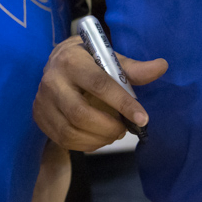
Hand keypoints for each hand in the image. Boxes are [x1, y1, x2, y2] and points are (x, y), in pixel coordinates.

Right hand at [32, 36, 166, 151]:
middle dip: (108, 127)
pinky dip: (86, 144)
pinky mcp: (39, 117)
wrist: (55, 63)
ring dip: (99, 139)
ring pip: (70, 131)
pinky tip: (98, 137)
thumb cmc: (88, 60)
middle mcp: (52, 80)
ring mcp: (42, 101)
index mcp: (72, 60)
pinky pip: (64, 140)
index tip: (143, 118)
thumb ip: (133, 68)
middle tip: (125, 128)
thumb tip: (161, 67)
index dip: (123, 103)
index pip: (99, 84)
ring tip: (113, 132)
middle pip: (80, 113)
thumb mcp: (108, 58)